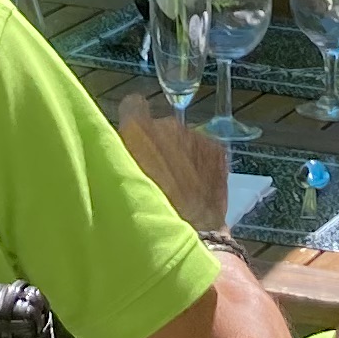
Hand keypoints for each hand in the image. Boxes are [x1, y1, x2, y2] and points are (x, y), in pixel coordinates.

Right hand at [113, 95, 231, 233]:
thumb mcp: (122, 180)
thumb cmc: (148, 209)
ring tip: (181, 184)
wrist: (190, 232)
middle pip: (162, 126)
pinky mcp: (217, 149)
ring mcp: (196, 135)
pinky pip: (205, 150)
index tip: (136, 138)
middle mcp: (168, 124)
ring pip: (185, 139)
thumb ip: (121, 156)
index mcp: (138, 129)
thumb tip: (122, 149)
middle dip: (161, 144)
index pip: (133, 105)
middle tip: (159, 172)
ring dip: (182, 154)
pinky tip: (199, 186)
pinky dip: (201, 163)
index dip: (135, 121)